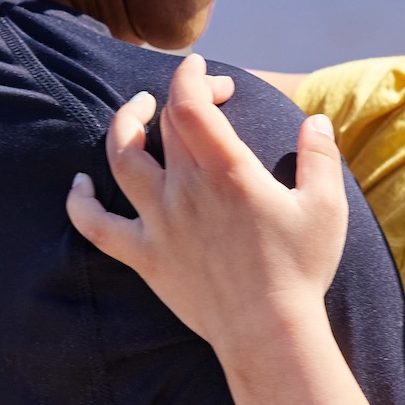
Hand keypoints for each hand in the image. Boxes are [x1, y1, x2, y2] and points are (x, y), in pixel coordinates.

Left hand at [64, 53, 347, 351]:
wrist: (268, 333)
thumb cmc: (301, 270)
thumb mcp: (325, 207)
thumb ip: (320, 156)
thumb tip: (315, 121)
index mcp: (227, 171)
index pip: (190, 104)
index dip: (191, 78)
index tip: (201, 71)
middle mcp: (185, 190)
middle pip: (162, 124)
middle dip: (177, 97)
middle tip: (198, 99)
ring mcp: (159, 223)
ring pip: (122, 159)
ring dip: (122, 127)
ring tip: (133, 113)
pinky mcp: (145, 256)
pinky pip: (96, 227)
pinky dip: (80, 203)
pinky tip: (79, 185)